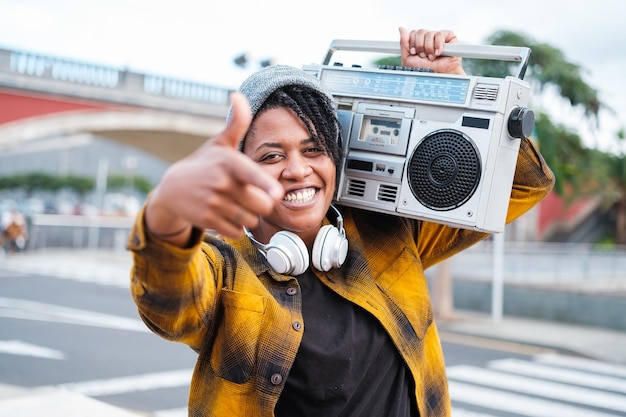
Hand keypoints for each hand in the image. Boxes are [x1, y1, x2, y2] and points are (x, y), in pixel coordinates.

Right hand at [146, 92, 283, 241]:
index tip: (277, 193)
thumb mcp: (220, 144)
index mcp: (228, 162)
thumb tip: (239, 95)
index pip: (250, 174)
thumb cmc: (205, 165)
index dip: (265, 185)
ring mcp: (213, 203)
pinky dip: (237, 228)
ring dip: (250, 216)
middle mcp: (221, 183)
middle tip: (254, 197)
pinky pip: (237, 232)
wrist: (172, 190)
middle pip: (261, 203)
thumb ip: (237, 123)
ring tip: (239, 205)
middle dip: (263, 203)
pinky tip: (229, 216)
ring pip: (250, 219)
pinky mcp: (207, 221)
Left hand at [399, 27, 464, 74]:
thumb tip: (401, 28)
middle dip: (420, 46)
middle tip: (423, 56)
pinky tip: (438, 53)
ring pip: (429, 33)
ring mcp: (438, 37)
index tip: (414, 53)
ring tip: (432, 57)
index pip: (413, 33)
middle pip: (420, 32)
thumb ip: (404, 43)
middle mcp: (428, 38)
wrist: (438, 76)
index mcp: (418, 42)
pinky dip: (438, 45)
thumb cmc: (424, 70)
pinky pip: (440, 34)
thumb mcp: (408, 58)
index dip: (412, 43)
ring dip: (428, 48)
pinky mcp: (449, 37)